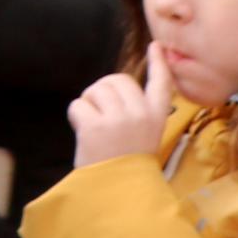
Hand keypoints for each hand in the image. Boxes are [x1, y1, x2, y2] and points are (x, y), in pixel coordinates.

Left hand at [69, 49, 174, 166]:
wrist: (118, 191)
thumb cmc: (127, 165)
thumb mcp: (143, 136)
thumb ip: (134, 112)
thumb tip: (114, 90)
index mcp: (157, 117)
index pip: (161, 83)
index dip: (158, 63)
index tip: (155, 46)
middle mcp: (141, 114)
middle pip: (117, 79)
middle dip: (103, 91)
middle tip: (101, 114)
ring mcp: (119, 119)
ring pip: (96, 90)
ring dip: (88, 104)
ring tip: (94, 127)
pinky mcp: (96, 126)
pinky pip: (78, 105)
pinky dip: (75, 117)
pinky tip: (84, 134)